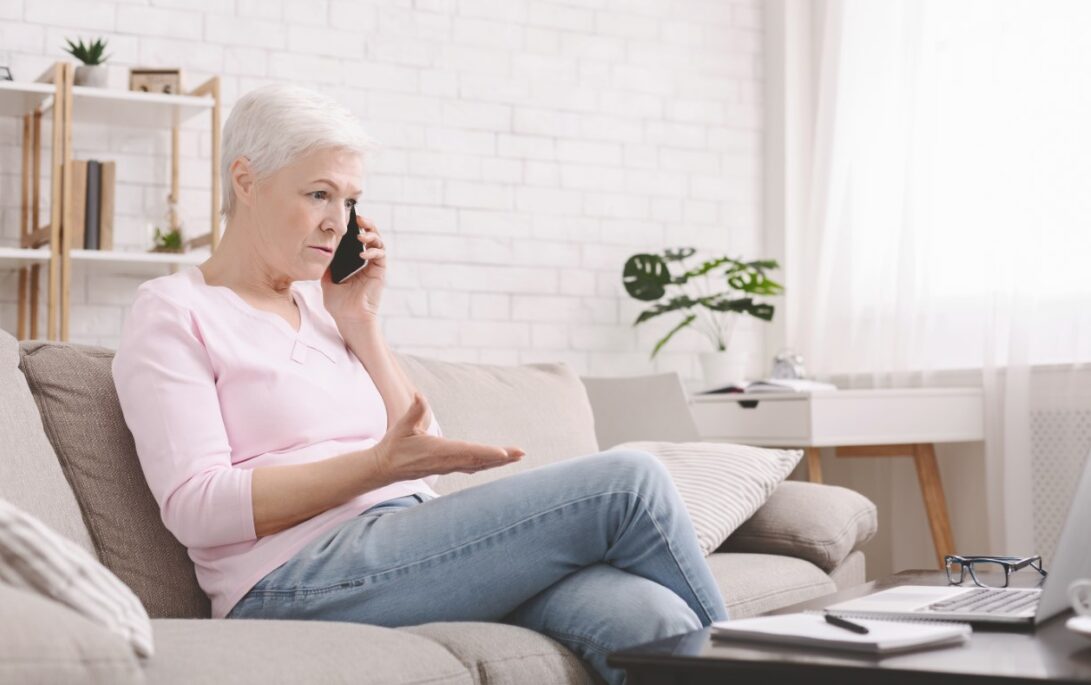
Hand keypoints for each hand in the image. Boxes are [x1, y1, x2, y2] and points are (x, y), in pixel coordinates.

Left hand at [320, 212, 386, 326]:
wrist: (348, 318)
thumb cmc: (338, 304)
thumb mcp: (327, 279)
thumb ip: (327, 265)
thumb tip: (320, 249)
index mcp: (354, 262)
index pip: (357, 239)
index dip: (355, 227)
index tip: (347, 219)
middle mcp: (366, 262)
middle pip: (370, 236)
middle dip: (367, 225)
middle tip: (359, 218)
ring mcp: (374, 267)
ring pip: (379, 243)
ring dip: (372, 235)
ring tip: (362, 234)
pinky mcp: (379, 272)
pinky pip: (381, 256)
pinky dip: (373, 251)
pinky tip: (363, 253)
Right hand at [372, 393, 524, 480]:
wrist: (384, 467)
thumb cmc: (394, 445)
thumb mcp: (402, 426)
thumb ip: (414, 410)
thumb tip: (420, 396)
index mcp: (439, 451)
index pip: (469, 452)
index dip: (487, 453)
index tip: (505, 453)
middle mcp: (447, 462)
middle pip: (480, 461)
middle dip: (502, 457)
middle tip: (522, 453)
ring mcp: (448, 467)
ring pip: (478, 466)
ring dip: (498, 461)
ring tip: (517, 457)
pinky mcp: (447, 468)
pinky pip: (472, 468)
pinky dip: (486, 464)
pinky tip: (496, 462)